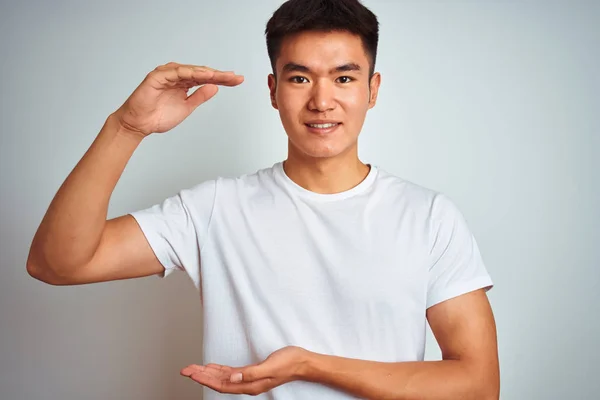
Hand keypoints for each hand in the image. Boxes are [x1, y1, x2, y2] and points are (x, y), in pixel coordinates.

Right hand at [113, 62, 243, 136]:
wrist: (139, 124)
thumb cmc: (159, 116)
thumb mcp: (187, 107)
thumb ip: (200, 96)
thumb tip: (216, 87)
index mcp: (184, 83)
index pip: (206, 79)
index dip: (222, 79)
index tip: (238, 80)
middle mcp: (177, 76)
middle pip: (202, 72)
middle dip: (219, 75)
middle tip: (235, 77)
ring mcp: (167, 74)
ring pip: (192, 70)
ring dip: (208, 72)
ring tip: (223, 76)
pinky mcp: (158, 76)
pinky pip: (177, 72)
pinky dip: (191, 72)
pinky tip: (204, 75)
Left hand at [180, 346, 309, 395]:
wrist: (302, 363)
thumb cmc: (289, 363)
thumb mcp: (270, 366)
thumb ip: (251, 373)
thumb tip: (232, 378)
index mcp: (250, 385)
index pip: (222, 385)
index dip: (205, 379)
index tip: (192, 374)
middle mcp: (247, 384)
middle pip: (219, 382)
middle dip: (201, 376)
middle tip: (185, 370)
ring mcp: (249, 379)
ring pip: (223, 378)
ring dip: (208, 373)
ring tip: (194, 368)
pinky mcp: (252, 372)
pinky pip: (230, 373)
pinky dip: (219, 370)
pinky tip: (212, 367)